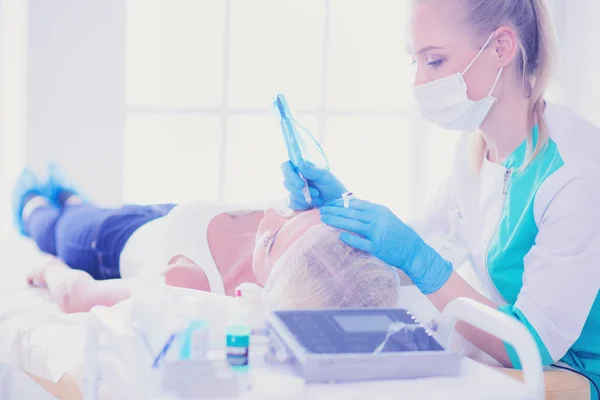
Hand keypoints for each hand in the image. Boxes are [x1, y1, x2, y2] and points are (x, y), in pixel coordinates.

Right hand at [281, 161, 346, 210]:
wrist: (337, 206)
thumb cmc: (334, 188)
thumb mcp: (326, 177)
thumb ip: (313, 170)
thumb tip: (300, 163)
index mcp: (302, 169)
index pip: (286, 166)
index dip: (289, 174)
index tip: (301, 183)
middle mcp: (296, 179)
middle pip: (286, 182)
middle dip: (301, 190)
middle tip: (316, 193)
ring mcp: (294, 191)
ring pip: (290, 194)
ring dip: (305, 198)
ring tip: (318, 199)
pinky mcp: (295, 203)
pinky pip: (291, 204)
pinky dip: (302, 205)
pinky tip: (311, 206)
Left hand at [320, 198, 451, 293]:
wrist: (413, 250)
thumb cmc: (397, 233)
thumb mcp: (385, 217)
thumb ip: (369, 212)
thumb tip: (349, 206)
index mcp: (379, 210)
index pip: (355, 203)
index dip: (340, 202)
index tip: (328, 203)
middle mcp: (378, 219)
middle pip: (351, 213)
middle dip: (334, 211)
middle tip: (321, 210)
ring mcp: (378, 233)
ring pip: (353, 225)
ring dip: (337, 221)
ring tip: (324, 219)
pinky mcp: (378, 247)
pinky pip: (361, 242)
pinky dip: (351, 239)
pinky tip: (340, 236)